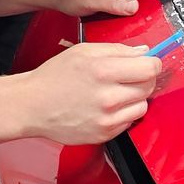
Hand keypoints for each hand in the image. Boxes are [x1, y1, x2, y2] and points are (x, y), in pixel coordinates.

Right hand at [14, 42, 162, 144]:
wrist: (32, 105)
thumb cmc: (54, 77)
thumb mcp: (84, 51)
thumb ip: (117, 50)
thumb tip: (144, 52)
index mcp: (103, 70)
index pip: (149, 67)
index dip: (152, 63)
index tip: (148, 63)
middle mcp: (108, 97)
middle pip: (149, 86)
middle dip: (143, 79)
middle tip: (128, 76)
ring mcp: (107, 119)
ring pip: (143, 106)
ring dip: (135, 98)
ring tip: (115, 93)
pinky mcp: (104, 134)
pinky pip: (129, 122)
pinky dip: (124, 114)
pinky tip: (107, 107)